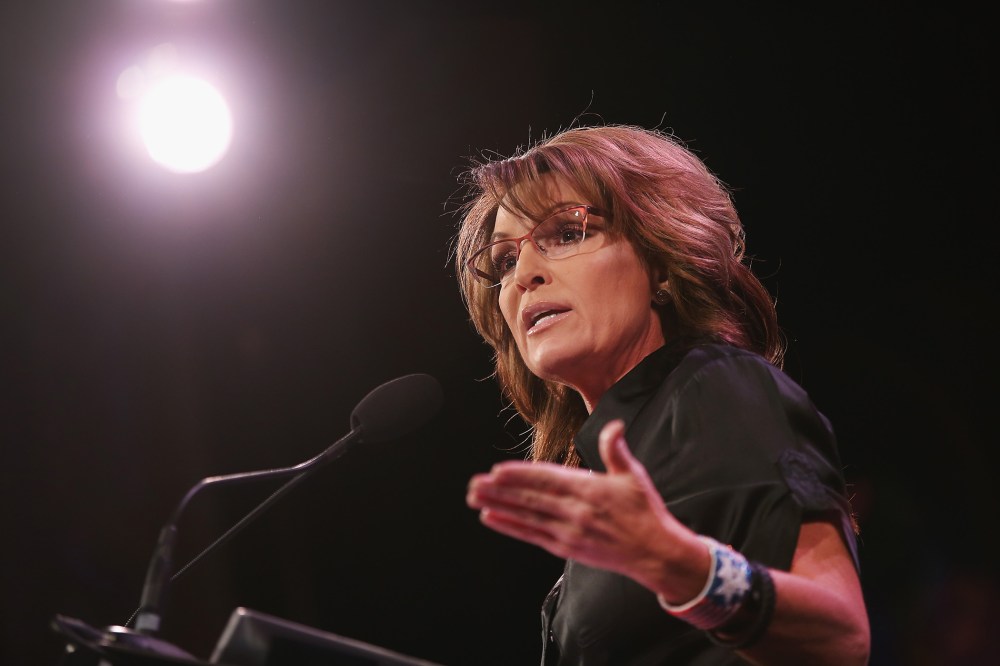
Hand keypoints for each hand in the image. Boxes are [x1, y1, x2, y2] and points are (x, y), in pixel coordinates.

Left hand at [466, 419, 705, 594]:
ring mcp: (569, 531)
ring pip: (526, 516)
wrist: (654, 553)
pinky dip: (510, 526)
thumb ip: (616, 450)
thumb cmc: (644, 512)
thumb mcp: (633, 475)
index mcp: (590, 489)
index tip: (498, 470)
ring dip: (498, 506)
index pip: (547, 479)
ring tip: (474, 498)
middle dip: (500, 490)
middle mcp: (575, 511)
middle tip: (474, 483)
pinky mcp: (566, 547)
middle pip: (530, 498)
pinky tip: (491, 518)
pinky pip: (532, 535)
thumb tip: (614, 425)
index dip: (520, 475)